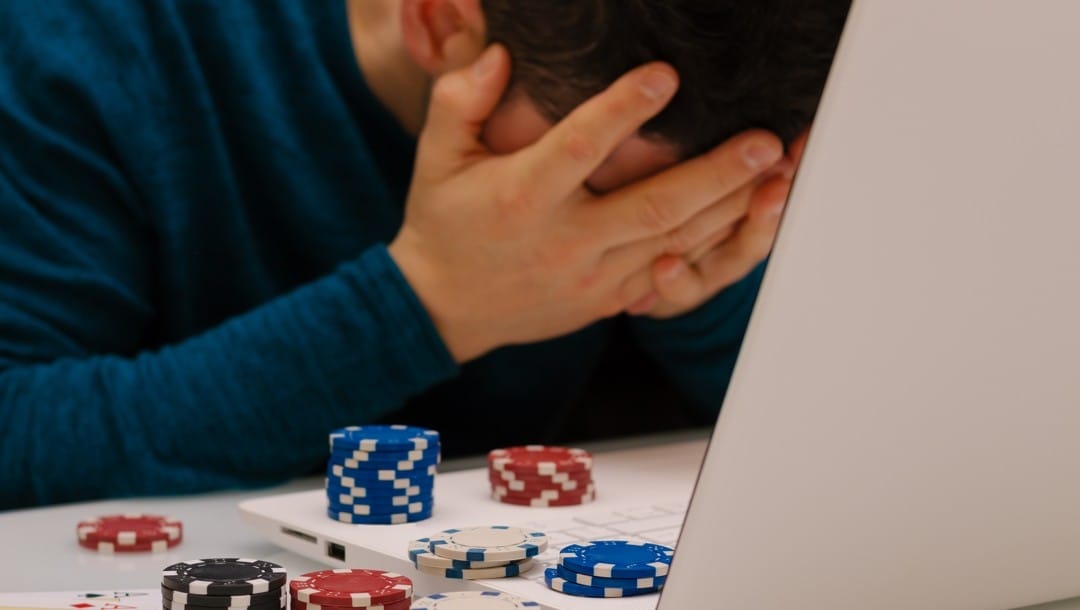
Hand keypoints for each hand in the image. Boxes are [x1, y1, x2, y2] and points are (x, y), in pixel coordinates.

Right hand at [388, 44, 781, 361]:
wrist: (445, 310)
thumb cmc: (444, 225)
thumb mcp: (436, 158)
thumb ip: (459, 101)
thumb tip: (499, 54)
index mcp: (522, 198)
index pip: (579, 147)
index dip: (625, 109)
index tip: (666, 75)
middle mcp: (563, 240)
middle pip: (652, 206)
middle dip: (717, 173)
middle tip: (766, 141)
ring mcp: (590, 277)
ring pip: (673, 242)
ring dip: (730, 208)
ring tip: (777, 175)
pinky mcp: (607, 301)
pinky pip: (669, 273)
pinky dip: (711, 246)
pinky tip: (745, 218)